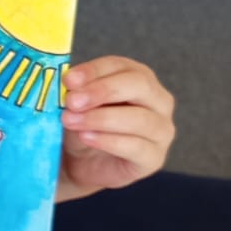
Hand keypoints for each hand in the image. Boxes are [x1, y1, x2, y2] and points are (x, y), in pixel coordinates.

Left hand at [57, 57, 174, 201]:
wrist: (82, 165)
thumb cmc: (83, 127)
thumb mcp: (76, 106)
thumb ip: (76, 92)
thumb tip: (71, 83)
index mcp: (138, 78)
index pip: (121, 66)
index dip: (94, 71)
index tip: (69, 80)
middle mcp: (158, 100)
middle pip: (140, 85)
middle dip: (103, 91)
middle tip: (72, 101)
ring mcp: (161, 130)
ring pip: (140, 118)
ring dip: (101, 118)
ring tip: (71, 121)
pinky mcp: (154, 158)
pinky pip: (136, 147)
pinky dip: (108, 141)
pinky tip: (86, 137)